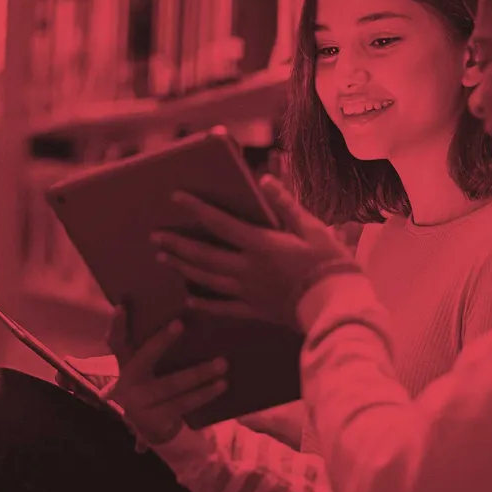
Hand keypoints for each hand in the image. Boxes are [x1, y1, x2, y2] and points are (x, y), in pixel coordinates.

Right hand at [104, 313, 229, 445]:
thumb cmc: (153, 385)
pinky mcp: (155, 419)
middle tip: (179, 324)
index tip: (122, 307)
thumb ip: (155, 348)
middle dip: (161, 341)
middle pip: (144, 358)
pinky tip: (221, 385)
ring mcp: (139, 402)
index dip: (117, 325)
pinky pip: (184, 403)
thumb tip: (186, 314)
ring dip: (199, 373)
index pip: (116, 341)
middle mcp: (128, 381)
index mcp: (125, 363)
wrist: (149, 427)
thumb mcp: (148, 368)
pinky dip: (204, 394)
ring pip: (171, 384)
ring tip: (222, 363)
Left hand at [150, 176, 355, 329]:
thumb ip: (286, 205)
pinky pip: (223, 308)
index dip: (195, 207)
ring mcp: (248, 292)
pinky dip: (204, 303)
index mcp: (261, 244)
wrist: (336, 307)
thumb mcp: (313, 228)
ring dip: (183, 268)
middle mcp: (247, 268)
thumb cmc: (330, 264)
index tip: (175, 196)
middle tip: (154, 236)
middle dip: (177, 243)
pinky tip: (188, 299)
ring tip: (163, 258)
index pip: (220, 222)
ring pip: (207, 279)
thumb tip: (264, 180)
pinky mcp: (255, 311)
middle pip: (204, 254)